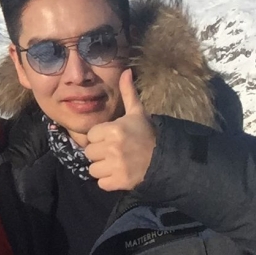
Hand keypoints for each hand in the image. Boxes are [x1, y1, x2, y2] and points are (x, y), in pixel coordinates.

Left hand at [76, 69, 155, 190]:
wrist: (165, 158)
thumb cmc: (148, 134)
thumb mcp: (137, 112)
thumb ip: (128, 92)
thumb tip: (126, 71)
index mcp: (113, 129)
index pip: (91, 136)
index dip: (100, 138)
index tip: (112, 138)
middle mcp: (112, 148)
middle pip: (89, 153)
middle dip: (100, 153)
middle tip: (115, 152)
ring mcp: (115, 166)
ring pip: (93, 170)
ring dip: (102, 168)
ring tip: (116, 163)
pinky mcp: (118, 182)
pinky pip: (101, 183)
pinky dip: (108, 181)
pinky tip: (119, 174)